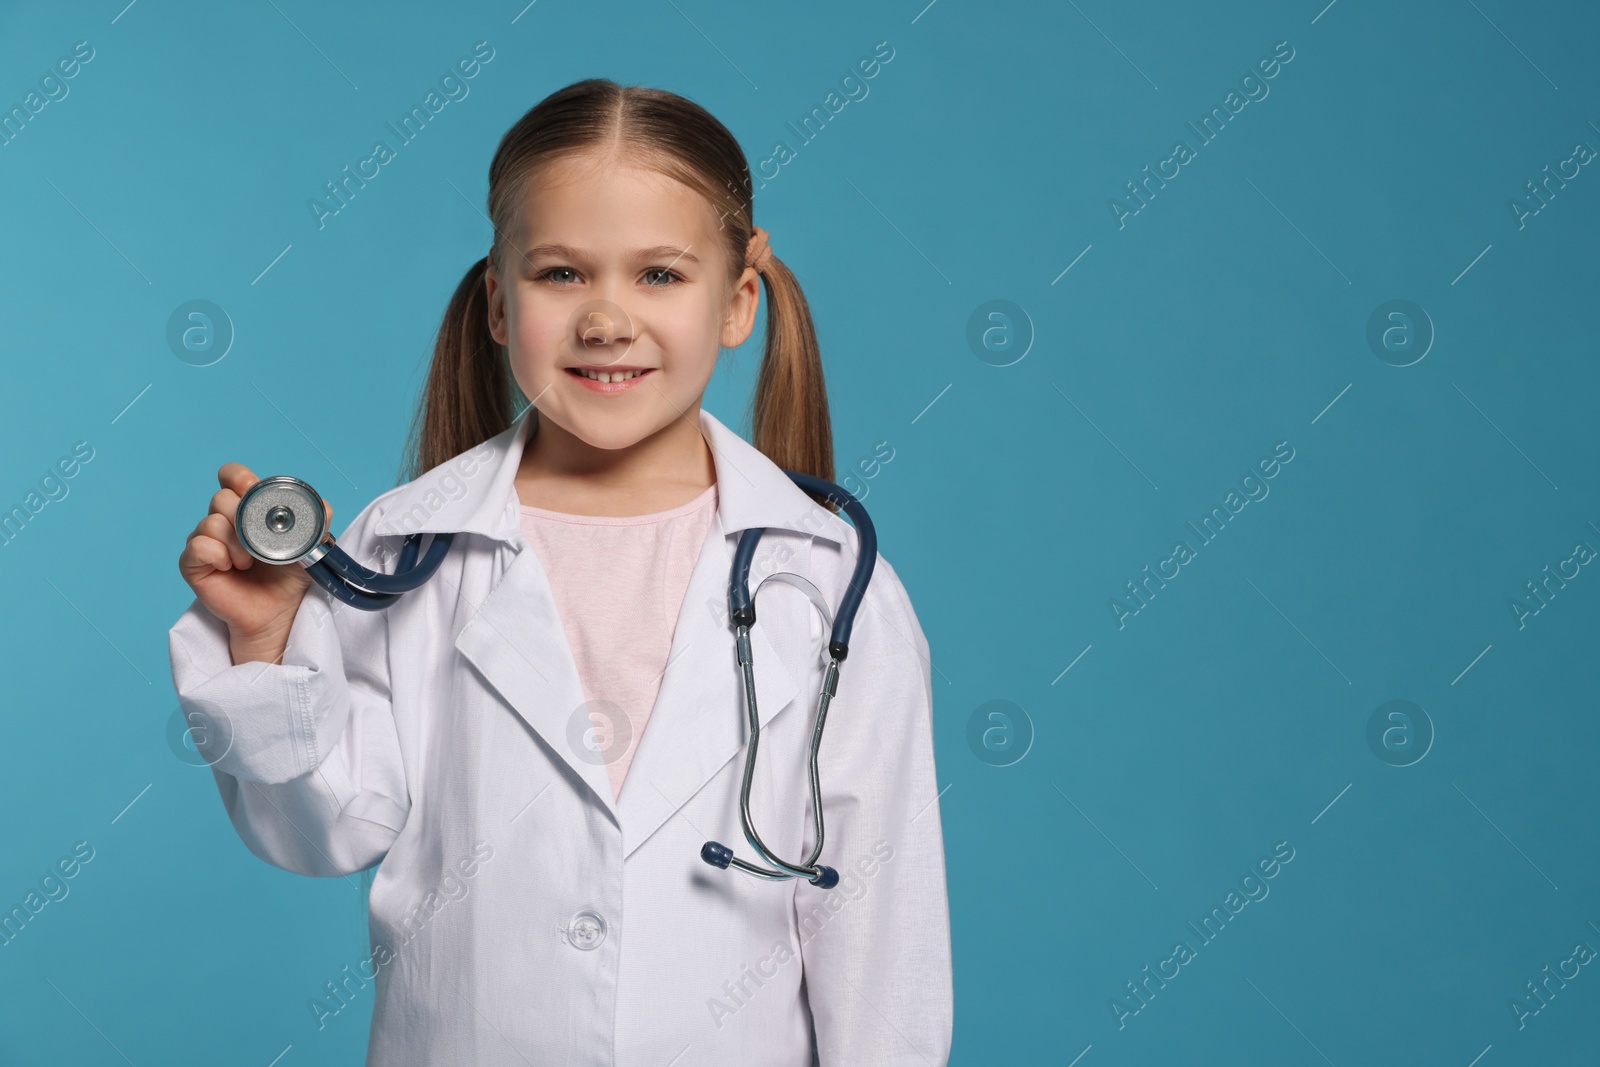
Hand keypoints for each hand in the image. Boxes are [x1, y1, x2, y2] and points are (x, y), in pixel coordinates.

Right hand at [178, 463, 332, 663]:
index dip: (238, 477)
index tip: (251, 488)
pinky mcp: (193, 563)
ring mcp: (206, 540)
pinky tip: (230, 568)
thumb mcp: (312, 542)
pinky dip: (218, 555)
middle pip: (221, 498)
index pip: (231, 475)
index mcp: (248, 507)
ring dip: (236, 543)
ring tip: (249, 562)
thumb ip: (318, 516)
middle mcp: (223, 519)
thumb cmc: (291, 575)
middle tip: (259, 542)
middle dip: (244, 518)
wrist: (280, 611)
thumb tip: (317, 503)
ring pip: (210, 522)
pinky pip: (198, 546)